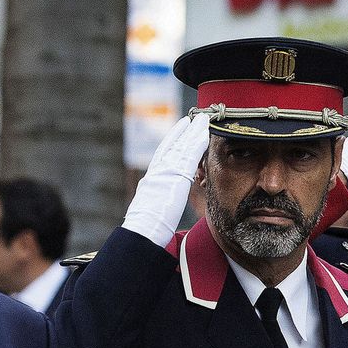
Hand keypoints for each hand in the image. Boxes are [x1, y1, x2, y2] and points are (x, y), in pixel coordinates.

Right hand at [121, 112, 210, 246]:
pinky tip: (205, 134)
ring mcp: (166, 172)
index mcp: (150, 180)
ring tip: (204, 119)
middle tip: (195, 117)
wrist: (143, 230)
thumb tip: (155, 208)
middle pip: (173, 145)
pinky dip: (197, 143)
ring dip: (194, 132)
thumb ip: (156, 202)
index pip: (163, 153)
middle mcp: (157, 171)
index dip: (172, 139)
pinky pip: (189, 156)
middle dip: (184, 130)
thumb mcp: (149, 211)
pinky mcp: (176, 176)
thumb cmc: (145, 229)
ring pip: (182, 147)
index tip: (180, 127)